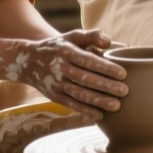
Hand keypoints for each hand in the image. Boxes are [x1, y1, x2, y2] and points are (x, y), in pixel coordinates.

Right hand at [0, 30, 127, 119]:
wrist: (28, 61)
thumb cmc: (59, 47)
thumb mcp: (72, 36)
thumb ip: (91, 36)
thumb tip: (110, 41)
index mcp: (67, 51)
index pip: (88, 60)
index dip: (105, 67)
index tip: (123, 73)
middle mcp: (61, 68)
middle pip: (86, 79)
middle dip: (106, 86)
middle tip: (125, 91)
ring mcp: (57, 84)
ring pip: (80, 94)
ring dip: (98, 101)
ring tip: (117, 106)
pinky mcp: (55, 96)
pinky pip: (72, 104)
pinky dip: (85, 110)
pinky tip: (100, 116)